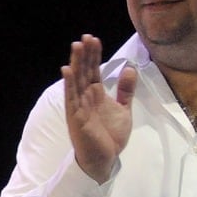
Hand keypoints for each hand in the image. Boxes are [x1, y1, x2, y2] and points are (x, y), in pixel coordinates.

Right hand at [62, 35, 134, 182]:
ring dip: (76, 63)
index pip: (93, 70)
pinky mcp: (76, 116)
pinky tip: (67, 70)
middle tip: (85, 37)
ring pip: (76, 80)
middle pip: (84, 71)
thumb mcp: (123, 109)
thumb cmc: (110, 136)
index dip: (94, 55)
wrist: (105, 159)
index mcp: (95, 94)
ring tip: (76, 46)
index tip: (94, 39)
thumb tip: (129, 69)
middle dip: (85, 54)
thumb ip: (125, 90)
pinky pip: (72, 98)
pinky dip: (69, 84)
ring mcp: (79, 106)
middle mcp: (85, 97)